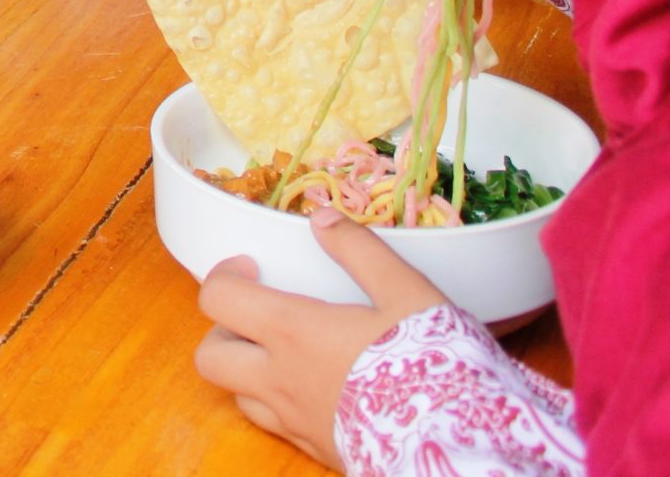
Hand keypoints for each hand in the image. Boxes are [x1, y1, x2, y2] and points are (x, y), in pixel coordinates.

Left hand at [194, 207, 450, 466]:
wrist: (459, 446)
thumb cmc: (433, 366)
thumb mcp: (408, 294)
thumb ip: (362, 252)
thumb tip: (322, 218)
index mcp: (292, 334)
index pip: (218, 299)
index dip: (224, 276)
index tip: (251, 267)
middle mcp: (280, 381)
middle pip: (210, 356)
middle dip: (223, 330)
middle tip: (258, 315)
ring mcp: (295, 423)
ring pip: (238, 396)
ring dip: (248, 370)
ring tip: (284, 352)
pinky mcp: (317, 452)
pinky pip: (277, 426)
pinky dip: (279, 404)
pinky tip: (316, 388)